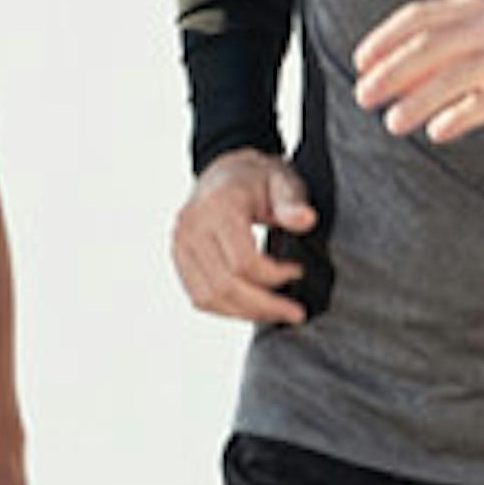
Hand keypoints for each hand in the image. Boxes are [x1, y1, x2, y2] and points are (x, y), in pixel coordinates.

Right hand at [172, 149, 318, 324]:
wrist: (226, 171)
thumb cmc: (257, 177)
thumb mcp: (282, 180)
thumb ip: (292, 201)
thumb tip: (305, 219)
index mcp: (218, 206)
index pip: (242, 261)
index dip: (274, 276)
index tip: (297, 272)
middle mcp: (191, 226)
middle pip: (224, 286)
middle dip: (263, 306)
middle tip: (294, 312)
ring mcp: (180, 244)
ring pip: (208, 298)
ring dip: (245, 313)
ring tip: (275, 313)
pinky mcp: (178, 258)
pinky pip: (198, 296)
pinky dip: (226, 309)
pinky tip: (252, 307)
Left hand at [352, 0, 483, 143]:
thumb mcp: (477, 30)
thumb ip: (436, 48)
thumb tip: (388, 79)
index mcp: (469, 8)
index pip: (417, 17)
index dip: (384, 40)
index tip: (360, 64)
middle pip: (429, 46)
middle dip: (391, 72)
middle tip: (364, 97)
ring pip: (454, 75)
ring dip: (419, 100)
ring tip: (393, 123)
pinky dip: (460, 115)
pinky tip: (438, 131)